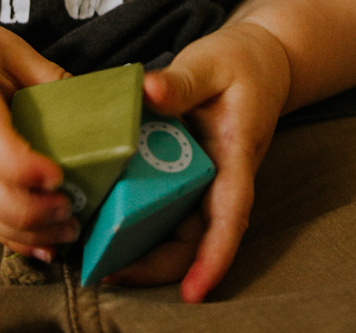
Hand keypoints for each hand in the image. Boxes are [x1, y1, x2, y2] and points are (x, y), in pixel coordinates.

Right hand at [0, 9, 76, 258]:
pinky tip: (39, 244)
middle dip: (25, 207)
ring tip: (65, 230)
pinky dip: (4, 232)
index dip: (19, 162)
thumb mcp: (7, 47)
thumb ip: (49, 78)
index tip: (58, 176)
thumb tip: (99, 110)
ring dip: (19, 227)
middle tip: (69, 211)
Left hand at [104, 21, 290, 302]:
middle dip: (158, 267)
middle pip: (196, 239)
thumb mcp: (210, 63)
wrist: (258, 62)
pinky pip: (163, 208)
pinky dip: (136, 221)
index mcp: (235, 155)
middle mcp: (220, 180)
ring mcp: (203, 181)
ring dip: (142, 251)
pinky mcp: (185, 175)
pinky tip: (101, 221)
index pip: (230, 215)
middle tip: (108, 273)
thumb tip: (148, 92)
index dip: (213, 257)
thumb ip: (181, 82)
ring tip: (96, 258)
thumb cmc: (238, 63)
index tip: (193, 293)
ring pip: (177, 231)